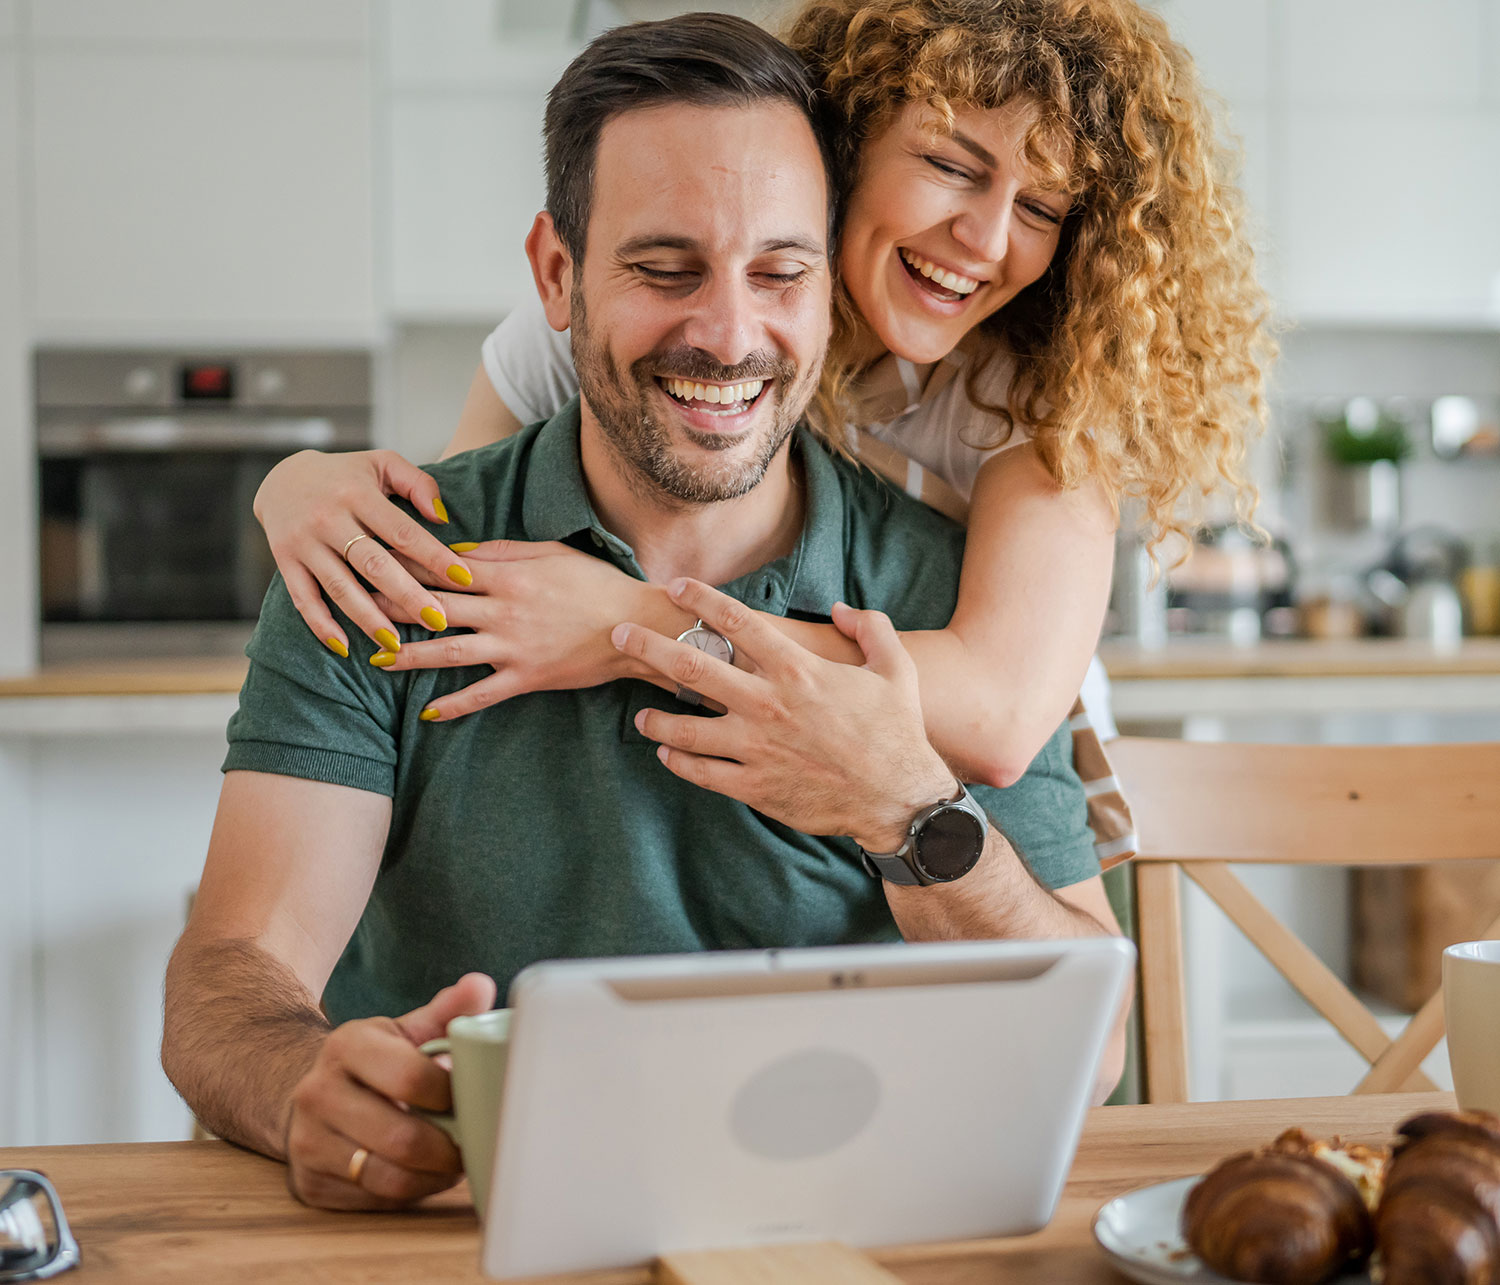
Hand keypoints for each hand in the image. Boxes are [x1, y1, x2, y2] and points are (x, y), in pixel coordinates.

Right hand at [254, 449, 475, 657]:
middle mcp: (328, 518)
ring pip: (340, 587)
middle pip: (374, 564)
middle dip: (408, 596)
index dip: (434, 557)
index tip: (464, 579)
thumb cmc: (347, 474)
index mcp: (358, 494)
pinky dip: (321, 625)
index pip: (403, 531)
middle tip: (438, 621)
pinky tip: (344, 647)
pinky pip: (302, 598)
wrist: (282, 475)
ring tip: (397, 644)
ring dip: (369, 618)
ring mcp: (304, 542)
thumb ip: (418, 483)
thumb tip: (443, 518)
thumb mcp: (382, 463)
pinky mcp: (285, 561)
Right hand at [284, 972, 495, 1209]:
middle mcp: (318, 1093)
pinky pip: (374, 1201)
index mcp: (347, 1045)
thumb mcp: (404, 1031)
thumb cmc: (376, 1062)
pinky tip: (423, 1175)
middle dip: (449, 1149)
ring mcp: (307, 1141)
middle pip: (401, 1138)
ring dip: (434, 1177)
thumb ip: (446, 1012)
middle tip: (474, 1144)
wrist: (315, 1095)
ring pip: (388, 1178)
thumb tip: (480, 986)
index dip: (451, 1095)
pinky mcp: (309, 1183)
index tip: (472, 1098)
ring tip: (454, 1163)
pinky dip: (409, 1193)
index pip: (410, 1077)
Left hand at [367, 541, 682, 720]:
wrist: (635, 625)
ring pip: (449, 652)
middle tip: (355, 607)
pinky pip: (483, 694)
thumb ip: (501, 549)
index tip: (373, 561)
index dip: (404, 564)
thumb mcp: (550, 552)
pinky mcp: (527, 677)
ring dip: (409, 656)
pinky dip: (454, 705)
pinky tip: (427, 712)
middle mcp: (503, 610)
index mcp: (507, 574)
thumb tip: (454, 549)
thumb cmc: (596, 583)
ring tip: (376, 660)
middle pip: (436, 607)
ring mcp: (513, 646)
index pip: (444, 567)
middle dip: (391, 607)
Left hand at [611, 578, 956, 849]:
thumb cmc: (897, 732)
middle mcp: (768, 705)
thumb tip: (840, 608)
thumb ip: (870, 628)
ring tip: (641, 716)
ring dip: (655, 720)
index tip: (674, 586)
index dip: (701, 599)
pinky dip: (679, 762)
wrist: (898, 799)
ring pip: (685, 729)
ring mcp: (756, 748)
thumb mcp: (896, 668)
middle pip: (691, 667)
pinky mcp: (754, 787)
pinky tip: (667, 755)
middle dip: (648, 646)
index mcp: (797, 671)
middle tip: (621, 635)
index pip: (736, 623)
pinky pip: (702, 772)